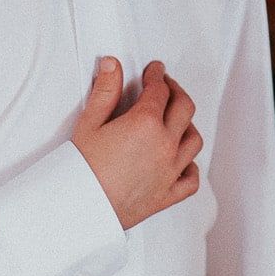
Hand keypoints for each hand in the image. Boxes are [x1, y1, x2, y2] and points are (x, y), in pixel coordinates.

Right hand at [71, 57, 202, 230]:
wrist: (81, 209)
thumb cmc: (81, 170)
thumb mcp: (89, 123)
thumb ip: (105, 91)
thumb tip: (112, 66)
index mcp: (145, 124)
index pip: (159, 90)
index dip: (157, 75)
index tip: (155, 70)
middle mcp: (164, 145)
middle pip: (184, 108)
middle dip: (176, 91)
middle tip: (167, 86)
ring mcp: (170, 171)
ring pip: (193, 140)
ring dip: (187, 125)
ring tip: (177, 119)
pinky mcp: (168, 194)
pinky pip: (191, 179)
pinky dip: (191, 167)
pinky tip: (184, 162)